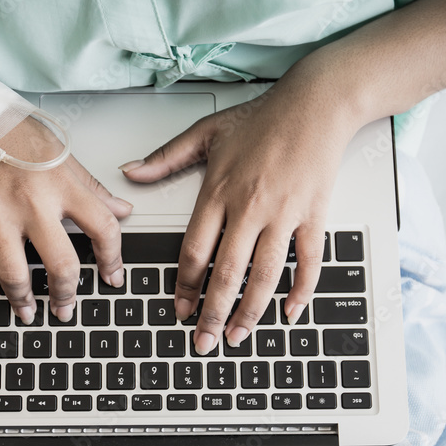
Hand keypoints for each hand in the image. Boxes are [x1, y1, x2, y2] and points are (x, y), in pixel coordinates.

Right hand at [0, 117, 132, 326]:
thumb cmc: (12, 134)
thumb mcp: (60, 155)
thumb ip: (92, 189)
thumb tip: (122, 211)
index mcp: (61, 184)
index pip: (102, 228)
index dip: (113, 259)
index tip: (113, 276)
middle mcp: (30, 202)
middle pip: (60, 263)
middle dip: (66, 294)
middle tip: (66, 310)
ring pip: (14, 273)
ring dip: (23, 301)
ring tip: (29, 313)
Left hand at [122, 65, 359, 352]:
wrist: (315, 104)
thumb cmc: (262, 117)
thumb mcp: (206, 132)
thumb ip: (166, 157)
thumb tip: (130, 172)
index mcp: (219, 192)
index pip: (195, 251)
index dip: (185, 286)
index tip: (179, 310)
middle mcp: (250, 207)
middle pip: (227, 272)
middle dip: (211, 313)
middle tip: (202, 342)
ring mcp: (284, 214)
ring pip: (265, 275)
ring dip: (250, 312)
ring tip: (237, 336)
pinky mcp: (313, 215)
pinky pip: (309, 262)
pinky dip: (301, 291)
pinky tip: (289, 312)